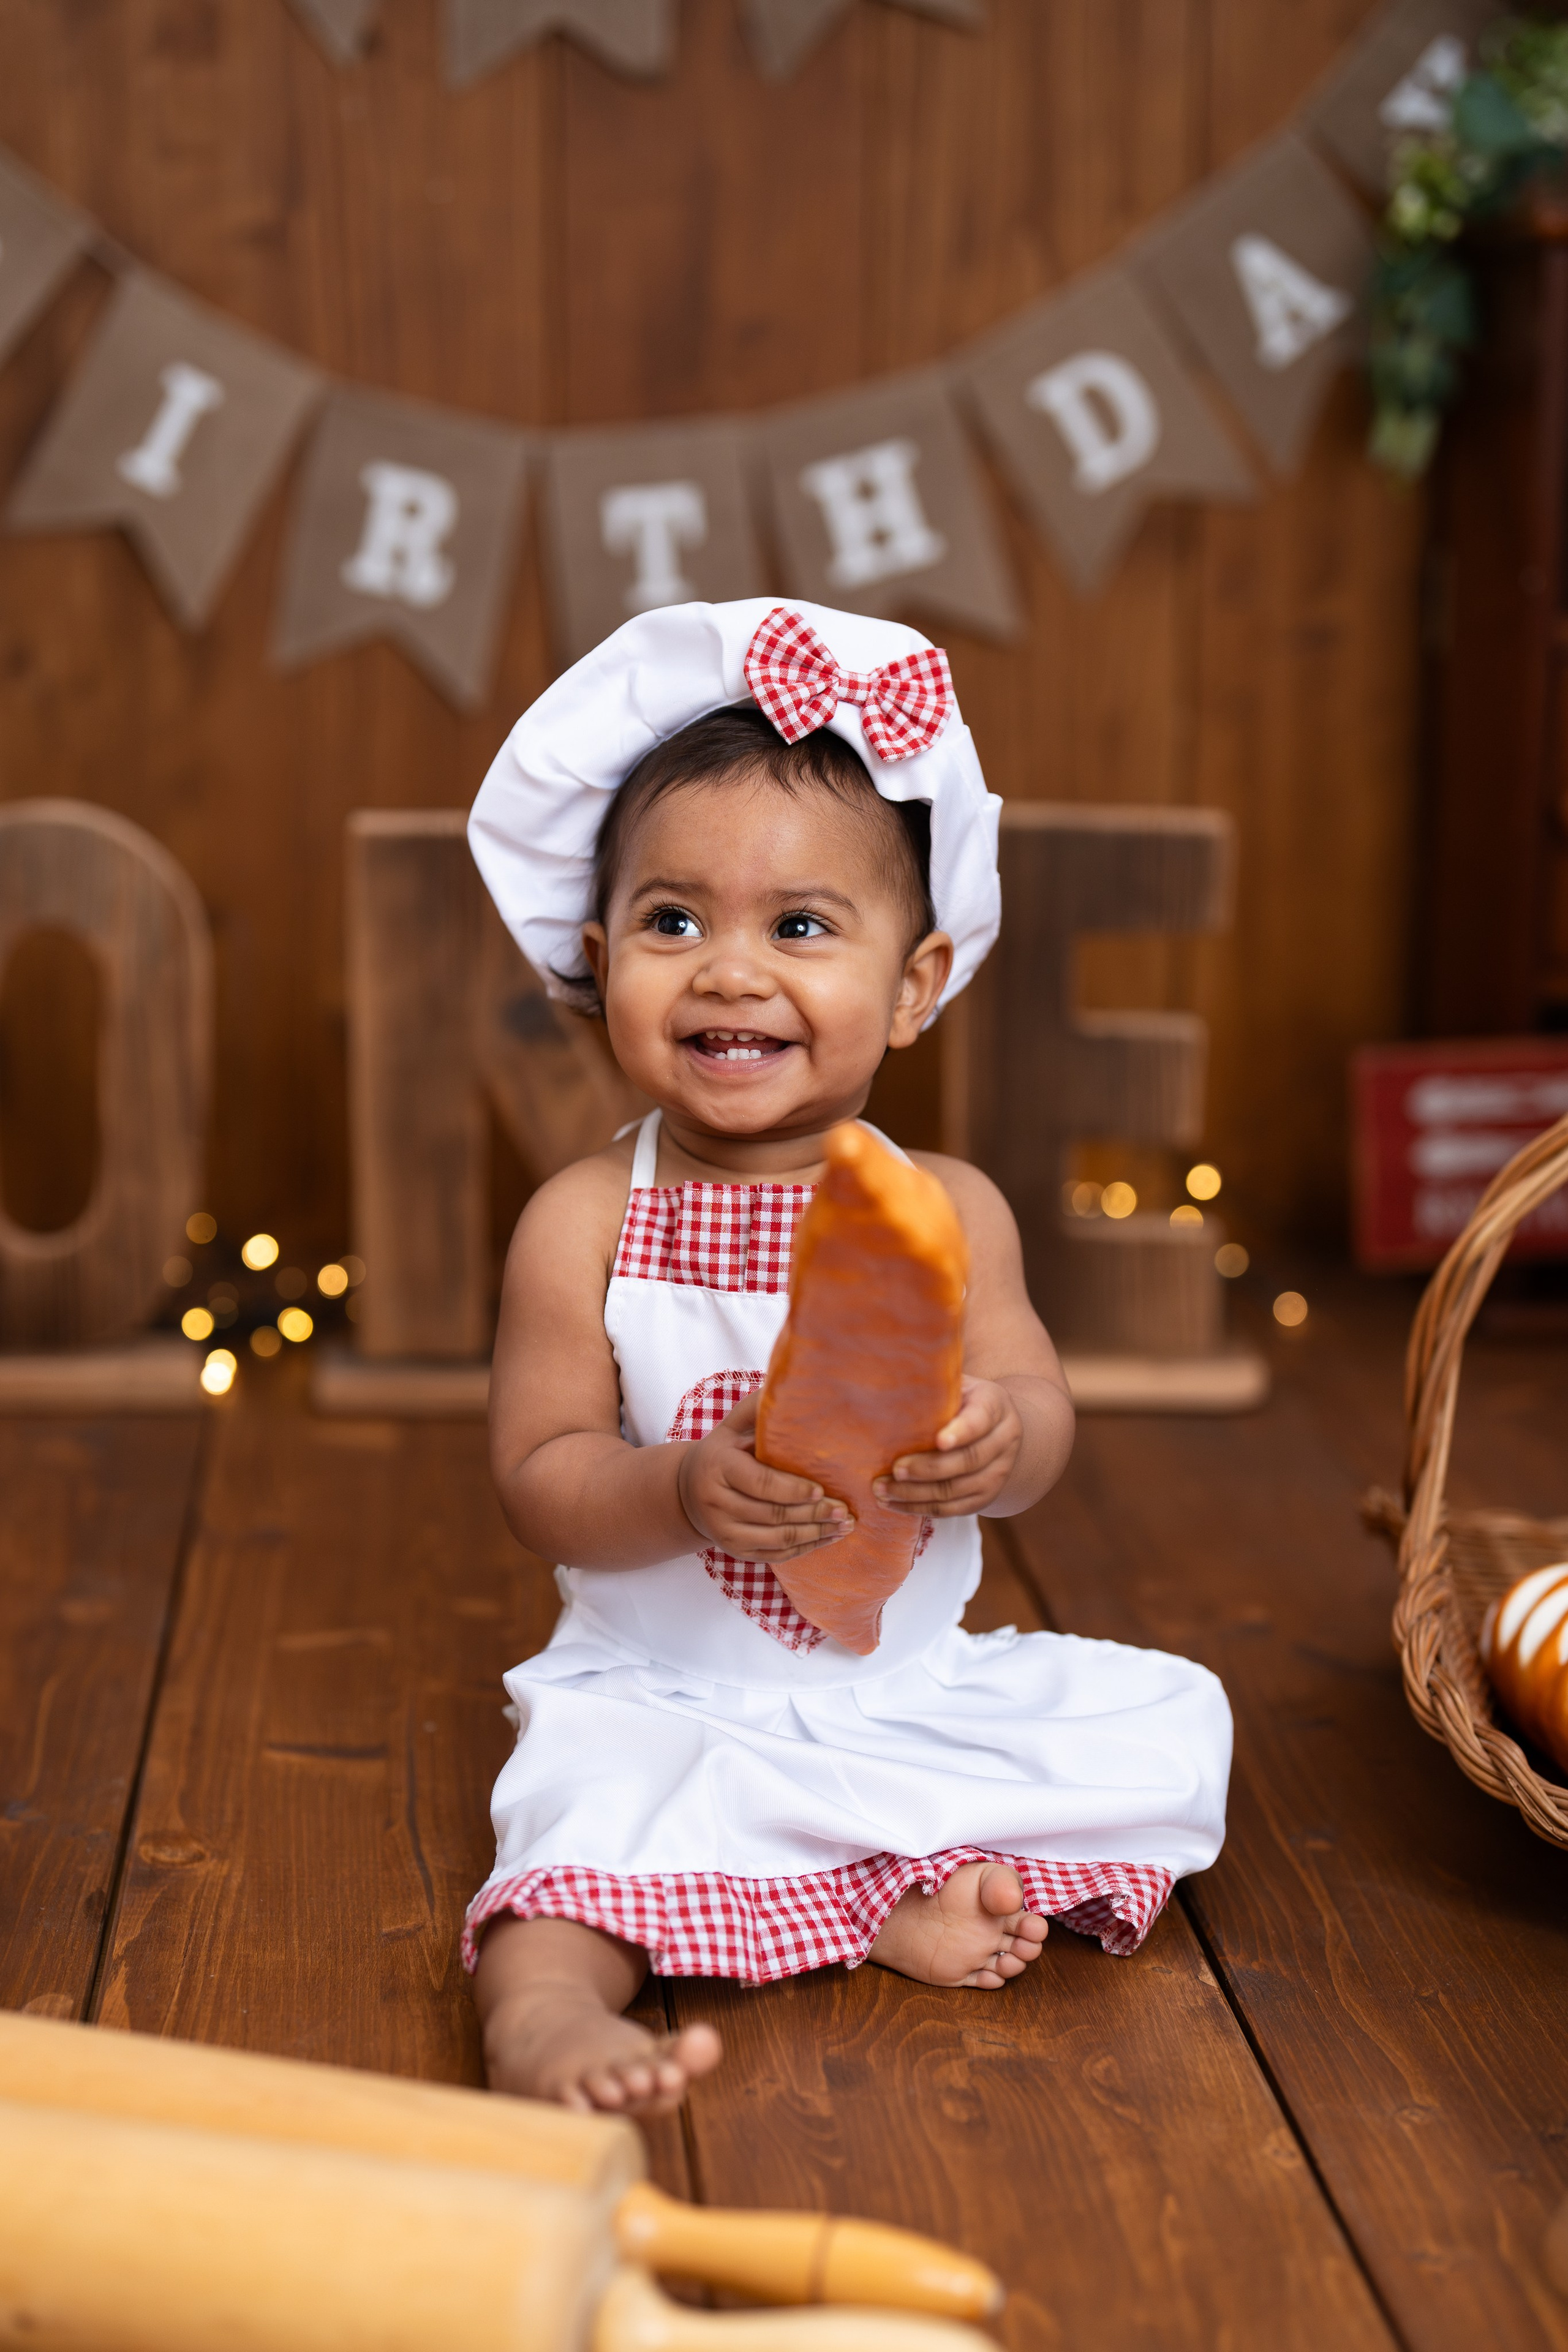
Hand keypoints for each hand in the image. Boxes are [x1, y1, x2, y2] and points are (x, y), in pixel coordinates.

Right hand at [676, 1389, 852, 1562]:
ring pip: (777, 1539)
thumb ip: (757, 1408)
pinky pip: (775, 1555)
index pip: (760, 1483)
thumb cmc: (723, 1451)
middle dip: (814, 1514)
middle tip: (846, 1510)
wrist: (687, 1492)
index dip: (793, 1490)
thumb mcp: (732, 1425)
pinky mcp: (735, 1551)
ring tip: (846, 1525)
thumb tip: (791, 1383)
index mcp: (717, 1467)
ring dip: (816, 1535)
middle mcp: (717, 1503)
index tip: (822, 1489)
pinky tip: (828, 1538)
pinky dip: (805, 1549)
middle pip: (773, 1514)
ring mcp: (724, 1532)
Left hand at [873, 1377, 1022, 1517]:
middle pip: (968, 1460)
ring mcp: (998, 1473)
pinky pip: (953, 1509)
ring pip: (957, 1490)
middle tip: (895, 1469)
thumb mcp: (958, 1385)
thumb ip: (935, 1387)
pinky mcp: (985, 1497)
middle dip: (928, 1468)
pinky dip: (921, 1509)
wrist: (997, 1428)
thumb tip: (887, 1381)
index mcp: (995, 1406)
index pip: (981, 1420)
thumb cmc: (962, 1401)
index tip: (938, 1440)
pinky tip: (894, 1503)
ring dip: (917, 1494)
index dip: (961, 1432)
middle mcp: (1003, 1441)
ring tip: (882, 1489)